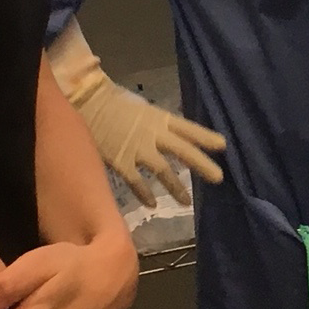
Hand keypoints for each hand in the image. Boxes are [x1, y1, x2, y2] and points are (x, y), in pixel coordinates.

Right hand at [47, 22, 224, 207]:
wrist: (85, 103)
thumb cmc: (115, 105)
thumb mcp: (144, 111)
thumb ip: (159, 126)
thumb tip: (173, 138)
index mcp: (160, 118)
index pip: (189, 128)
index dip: (206, 137)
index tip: (223, 146)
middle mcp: (153, 134)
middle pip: (183, 151)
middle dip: (202, 165)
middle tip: (219, 178)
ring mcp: (137, 148)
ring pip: (163, 171)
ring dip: (175, 188)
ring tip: (186, 203)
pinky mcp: (120, 161)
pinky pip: (136, 181)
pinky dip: (144, 193)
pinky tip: (152, 205)